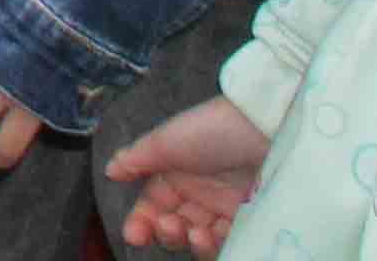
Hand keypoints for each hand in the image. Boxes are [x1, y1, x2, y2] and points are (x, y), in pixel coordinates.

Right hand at [109, 100, 270, 251]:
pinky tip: (212, 234)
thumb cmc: (211, 131)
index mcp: (175, 173)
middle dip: (166, 232)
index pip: (152, 205)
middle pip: (174, 225)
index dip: (141, 221)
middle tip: (169, 226)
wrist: (265, 131)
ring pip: (199, 238)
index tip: (134, 235)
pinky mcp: (249, 219)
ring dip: (191, 242)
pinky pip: (228, 242)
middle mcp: (198, 193)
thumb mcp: (166, 141)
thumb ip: (136, 158)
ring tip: (195, 233)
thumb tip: (110, 170)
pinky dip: (216, 244)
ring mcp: (224, 207)